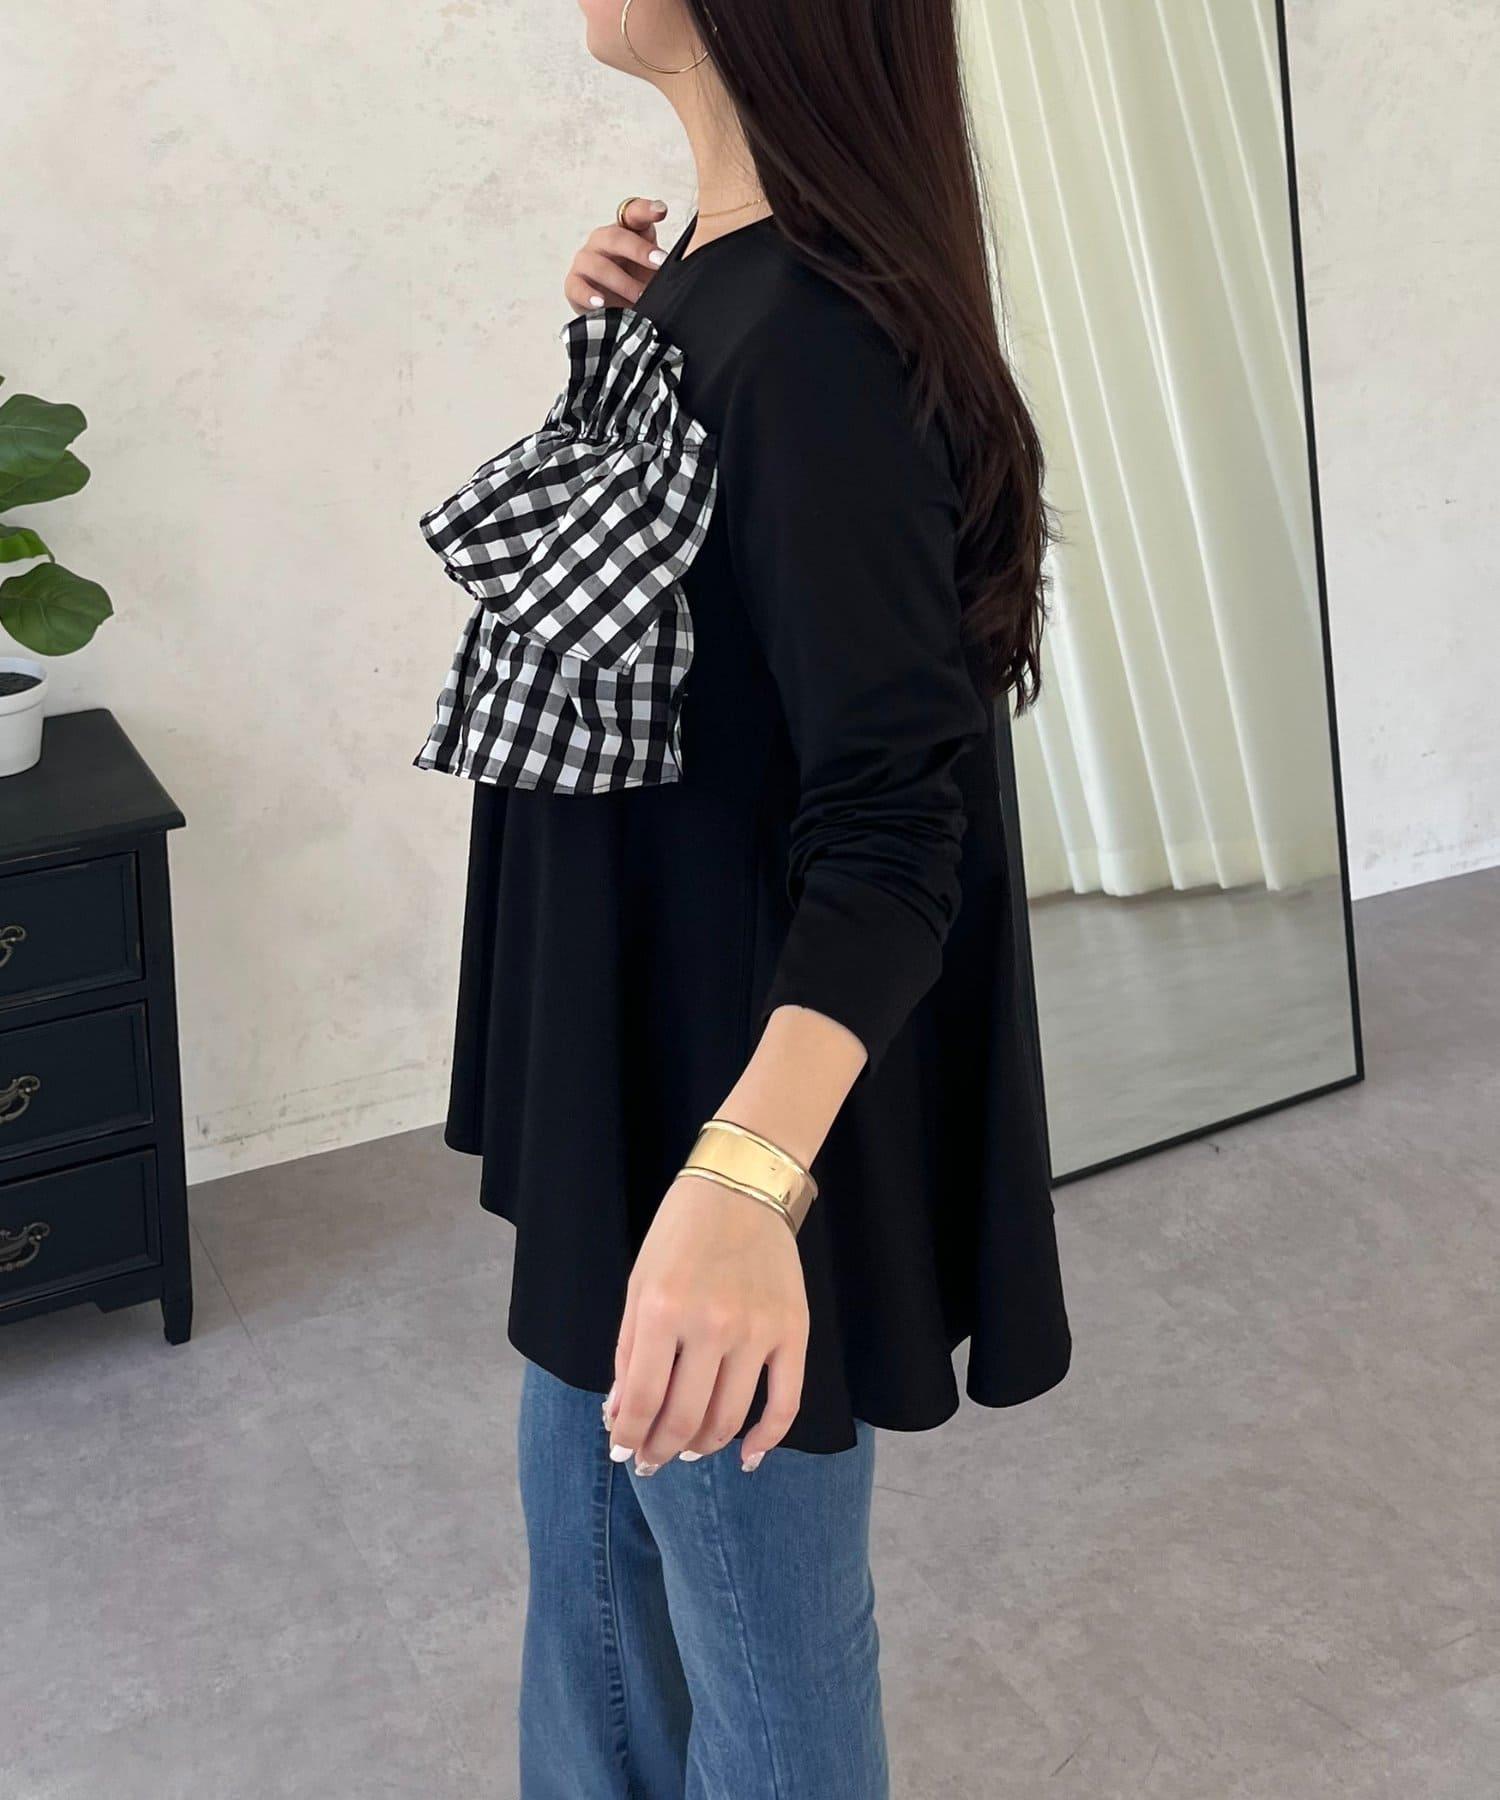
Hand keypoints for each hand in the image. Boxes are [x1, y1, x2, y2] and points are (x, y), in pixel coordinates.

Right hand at [564, 198, 669, 313]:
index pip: (633, 212)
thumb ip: (667, 259)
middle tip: (661, 263)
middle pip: (615, 237)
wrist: (620, 315)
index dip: (646, 209)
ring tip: (641, 297)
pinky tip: (601, 303)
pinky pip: (577, 286)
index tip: (662, 211)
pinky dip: (588, 295)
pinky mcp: (573, 284)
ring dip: (622, 282)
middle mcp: (603, 241)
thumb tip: (691, 255)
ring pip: (598, 265)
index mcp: (625, 232)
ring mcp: (585, 261)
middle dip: (638, 250)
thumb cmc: (641, 286)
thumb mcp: (657, 272)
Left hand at [607, 1175, 808, 1474]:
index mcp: (662, 1309)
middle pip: (684, 1418)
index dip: (627, 1437)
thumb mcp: (639, 1284)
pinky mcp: (794, 1331)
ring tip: (686, 1451)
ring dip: (702, 1447)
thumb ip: (628, 1352)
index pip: (641, 1400)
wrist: (743, 1186)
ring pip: (729, 1418)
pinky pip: (785, 1403)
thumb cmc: (680, 1233)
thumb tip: (620, 1415)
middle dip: (659, 1450)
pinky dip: (766, 1439)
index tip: (623, 1453)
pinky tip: (746, 1457)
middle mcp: (711, 1324)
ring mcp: (757, 1330)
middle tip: (650, 1462)